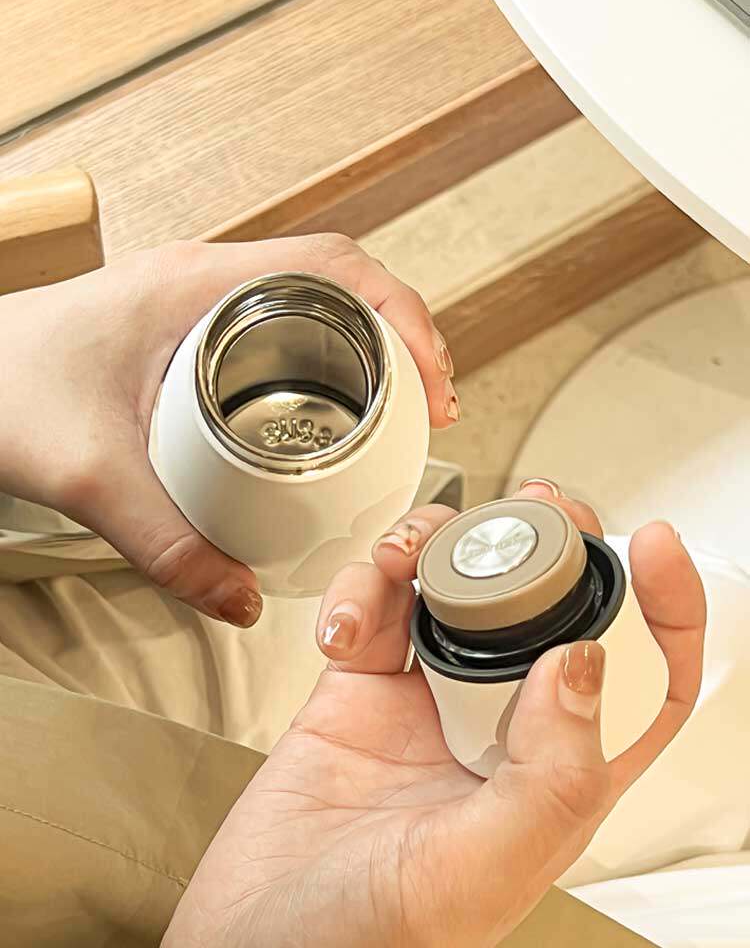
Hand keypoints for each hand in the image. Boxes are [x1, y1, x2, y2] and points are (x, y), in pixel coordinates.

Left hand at [0, 235, 457, 626]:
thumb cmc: (3, 387)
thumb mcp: (91, 476)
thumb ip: (167, 547)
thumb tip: (242, 598)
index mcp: (196, 285)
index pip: (335, 266)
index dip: (404, 314)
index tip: (433, 376)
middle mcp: (204, 277)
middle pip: (340, 281)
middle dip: (401, 335)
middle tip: (429, 405)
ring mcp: (195, 296)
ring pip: (311, 301)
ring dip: (365, 344)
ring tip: (397, 407)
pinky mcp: (184, 323)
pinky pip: (276, 323)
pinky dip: (321, 356)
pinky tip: (325, 407)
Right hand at [164, 482, 705, 947]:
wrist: (251, 936)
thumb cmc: (361, 937)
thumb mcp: (476, 871)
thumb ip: (549, 776)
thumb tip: (581, 665)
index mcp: (553, 777)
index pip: (641, 683)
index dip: (662, 611)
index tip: (649, 547)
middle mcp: (499, 730)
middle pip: (549, 609)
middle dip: (544, 544)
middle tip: (527, 508)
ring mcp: (427, 700)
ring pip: (457, 588)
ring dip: (432, 550)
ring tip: (399, 560)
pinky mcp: (361, 685)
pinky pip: (373, 603)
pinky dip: (358, 589)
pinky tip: (343, 625)